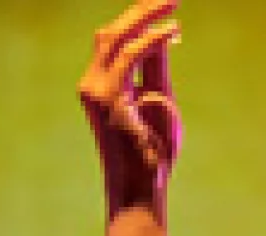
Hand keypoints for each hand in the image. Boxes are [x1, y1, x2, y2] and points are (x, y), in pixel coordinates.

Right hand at [77, 0, 181, 208]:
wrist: (142, 188)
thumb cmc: (154, 156)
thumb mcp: (161, 107)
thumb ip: (158, 75)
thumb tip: (164, 42)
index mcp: (102, 85)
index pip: (117, 43)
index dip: (142, 25)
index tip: (171, 18)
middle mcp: (92, 84)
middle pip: (112, 33)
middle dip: (140, 11)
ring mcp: (95, 91)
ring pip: (117, 39)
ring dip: (146, 18)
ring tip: (172, 3)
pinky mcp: (107, 99)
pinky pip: (130, 59)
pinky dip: (151, 42)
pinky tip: (171, 31)